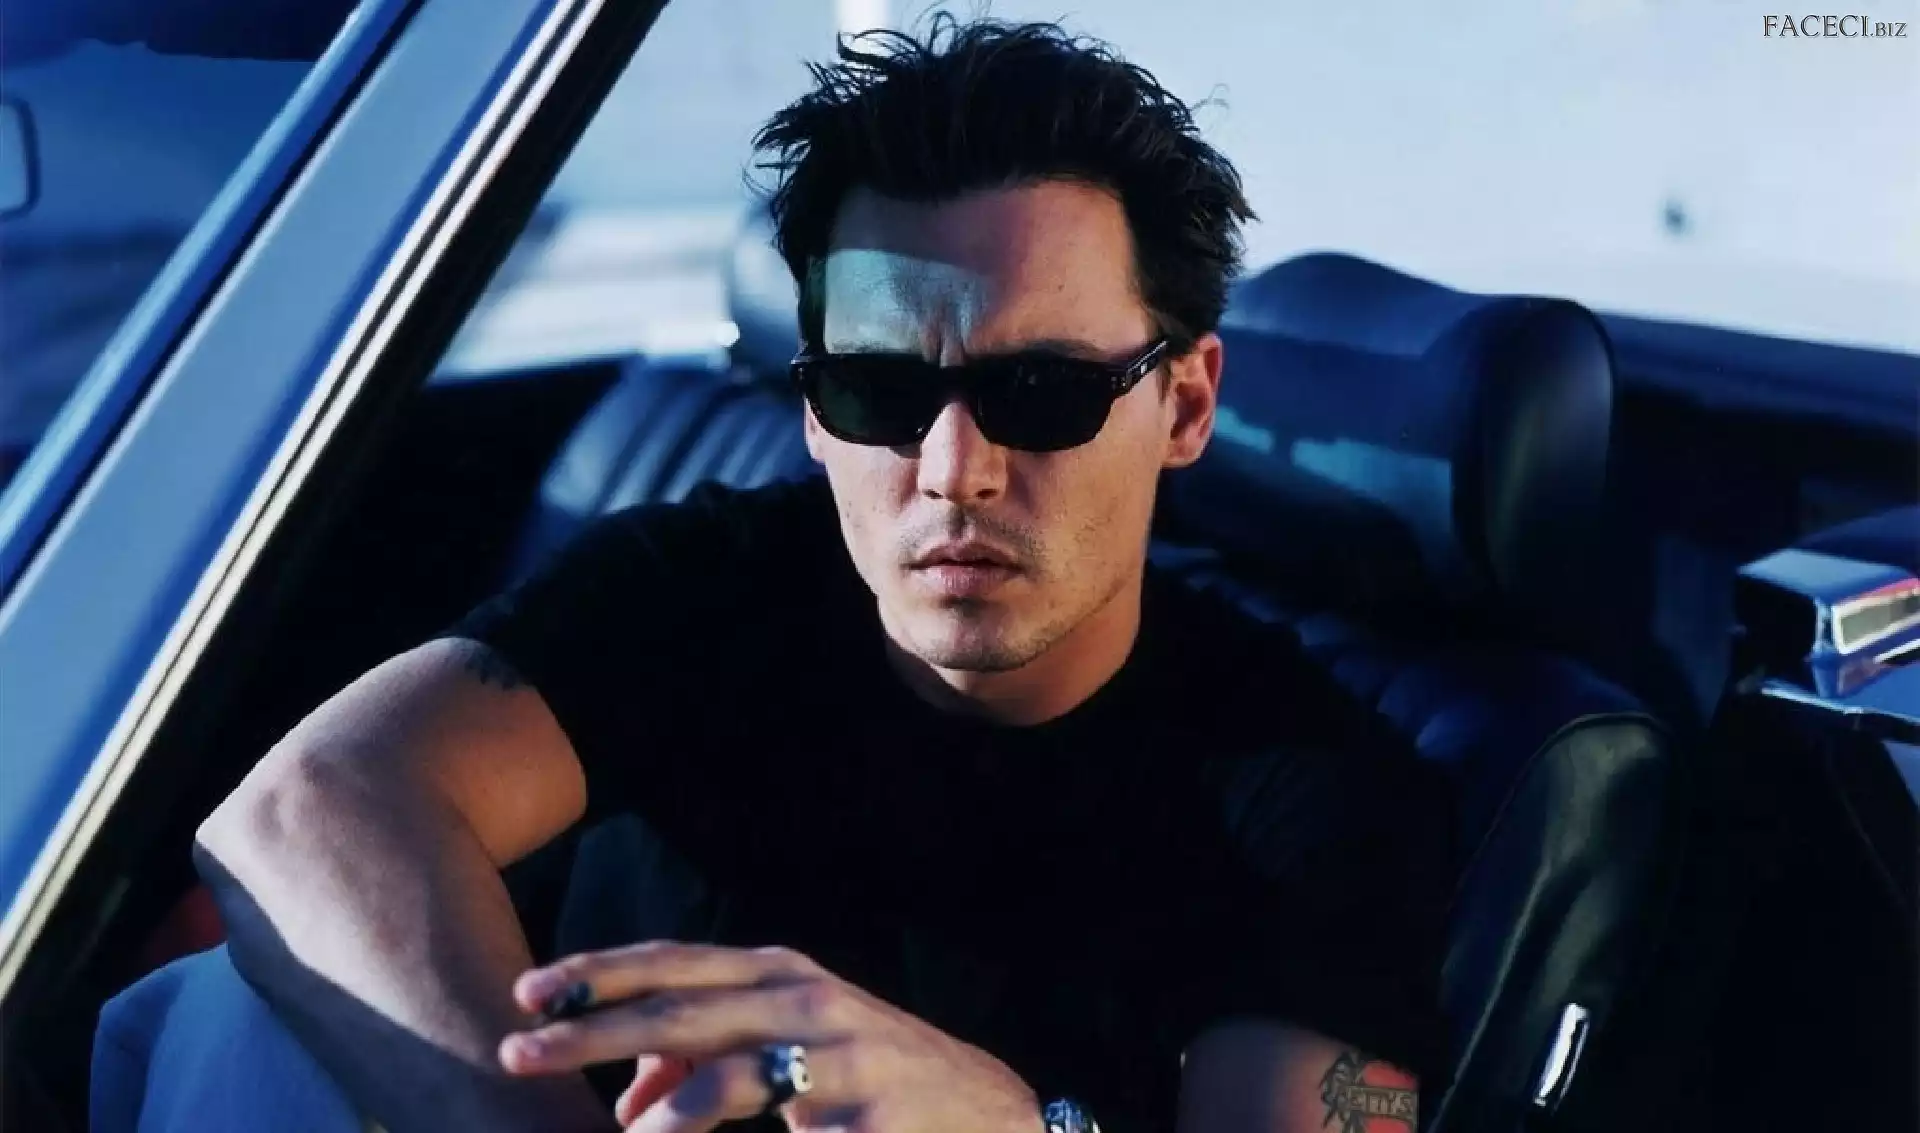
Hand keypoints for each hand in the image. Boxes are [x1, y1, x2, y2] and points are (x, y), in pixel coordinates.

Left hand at [496, 941, 1042, 1132]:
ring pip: (734, 1077)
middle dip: (591, 1033)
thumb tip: (630, 1100)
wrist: (987, 1110)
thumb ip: (706, 1060)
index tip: (526, 993)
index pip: (673, 964)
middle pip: (682, 1013)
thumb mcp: (787, 1048)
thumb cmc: (866, 1074)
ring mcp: (843, 1055)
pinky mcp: (868, 1115)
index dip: (597, 974)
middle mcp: (807, 1000)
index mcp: (779, 973)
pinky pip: (796, 1132)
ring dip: (667, 1117)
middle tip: (517, 1052)